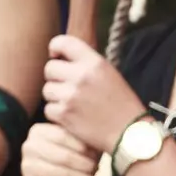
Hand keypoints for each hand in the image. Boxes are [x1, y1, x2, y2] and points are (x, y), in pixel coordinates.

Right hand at [20, 122, 101, 175]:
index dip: (84, 146)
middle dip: (85, 165)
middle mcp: (29, 147)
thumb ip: (83, 136)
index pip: (64, 136)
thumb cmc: (68, 159)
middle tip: (97, 170)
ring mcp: (27, 168)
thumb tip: (102, 134)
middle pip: (65, 157)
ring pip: (62, 175)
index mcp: (38, 131)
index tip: (97, 154)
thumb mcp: (74, 144)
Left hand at [44, 35, 147, 153]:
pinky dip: (57, 114)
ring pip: (47, 90)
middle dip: (55, 77)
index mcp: (95, 62)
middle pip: (49, 68)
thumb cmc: (121, 104)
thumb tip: (63, 57)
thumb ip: (87, 64)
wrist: (128, 132)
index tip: (56, 56)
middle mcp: (81, 76)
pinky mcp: (64, 114)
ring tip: (72, 103)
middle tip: (67, 86)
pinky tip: (72, 116)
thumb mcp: (110, 74)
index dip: (55, 47)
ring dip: (56, 97)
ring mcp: (71, 95)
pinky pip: (48, 109)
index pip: (63, 42)